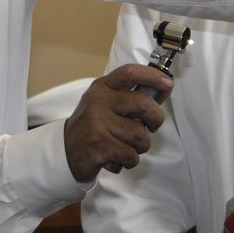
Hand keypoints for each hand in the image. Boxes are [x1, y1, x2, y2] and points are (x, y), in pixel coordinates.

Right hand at [63, 64, 172, 181]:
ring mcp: (97, 124)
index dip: (153, 76)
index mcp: (102, 87)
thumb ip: (131, 96)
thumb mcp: (106, 103)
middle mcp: (99, 102)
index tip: (167, 83)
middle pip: (143, 104)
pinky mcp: (99, 147)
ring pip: (140, 135)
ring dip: (141, 145)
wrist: (66, 150)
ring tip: (130, 144)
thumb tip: (164, 88)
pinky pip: (131, 154)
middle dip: (156, 118)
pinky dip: (131, 159)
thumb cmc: (93, 124)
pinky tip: (120, 156)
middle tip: (152, 125)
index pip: (130, 73)